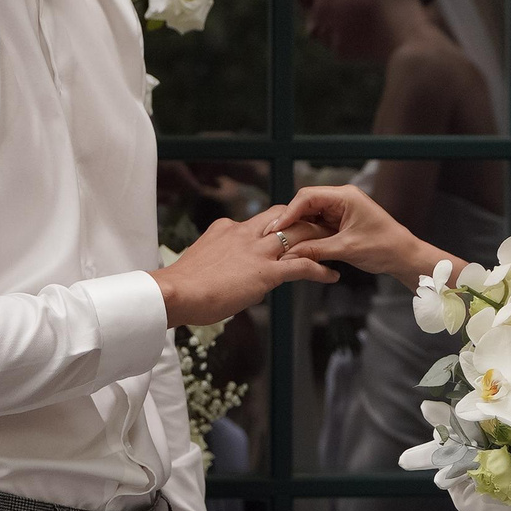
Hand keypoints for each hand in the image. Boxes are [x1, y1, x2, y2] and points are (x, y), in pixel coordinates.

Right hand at [151, 214, 336, 326]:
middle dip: (305, 221)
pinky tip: (332, 275)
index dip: (280, 222)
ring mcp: (256, 252)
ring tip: (335, 248)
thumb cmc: (183, 285)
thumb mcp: (203, 262)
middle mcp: (245, 234)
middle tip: (323, 229)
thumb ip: (222, 261)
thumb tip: (236, 274)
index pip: (260, 220)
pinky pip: (302, 266)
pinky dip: (320, 269)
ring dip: (319, 241)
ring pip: (297, 235)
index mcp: (228, 229)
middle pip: (284, 218)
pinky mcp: (265, 272)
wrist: (175, 292)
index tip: (292, 227)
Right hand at [268, 185, 441, 287]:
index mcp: (345, 196)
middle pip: (305, 203)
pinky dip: (307, 233)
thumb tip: (290, 254)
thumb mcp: (346, 249)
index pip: (307, 197)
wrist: (402, 255)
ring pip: (309, 214)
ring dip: (297, 228)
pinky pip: (317, 224)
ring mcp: (340, 209)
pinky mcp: (340, 221)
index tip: (276, 228)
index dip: (289, 212)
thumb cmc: (383, 247)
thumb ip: (316, 249)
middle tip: (274, 236)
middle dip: (290, 219)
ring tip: (282, 242)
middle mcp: (341, 198)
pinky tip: (297, 244)